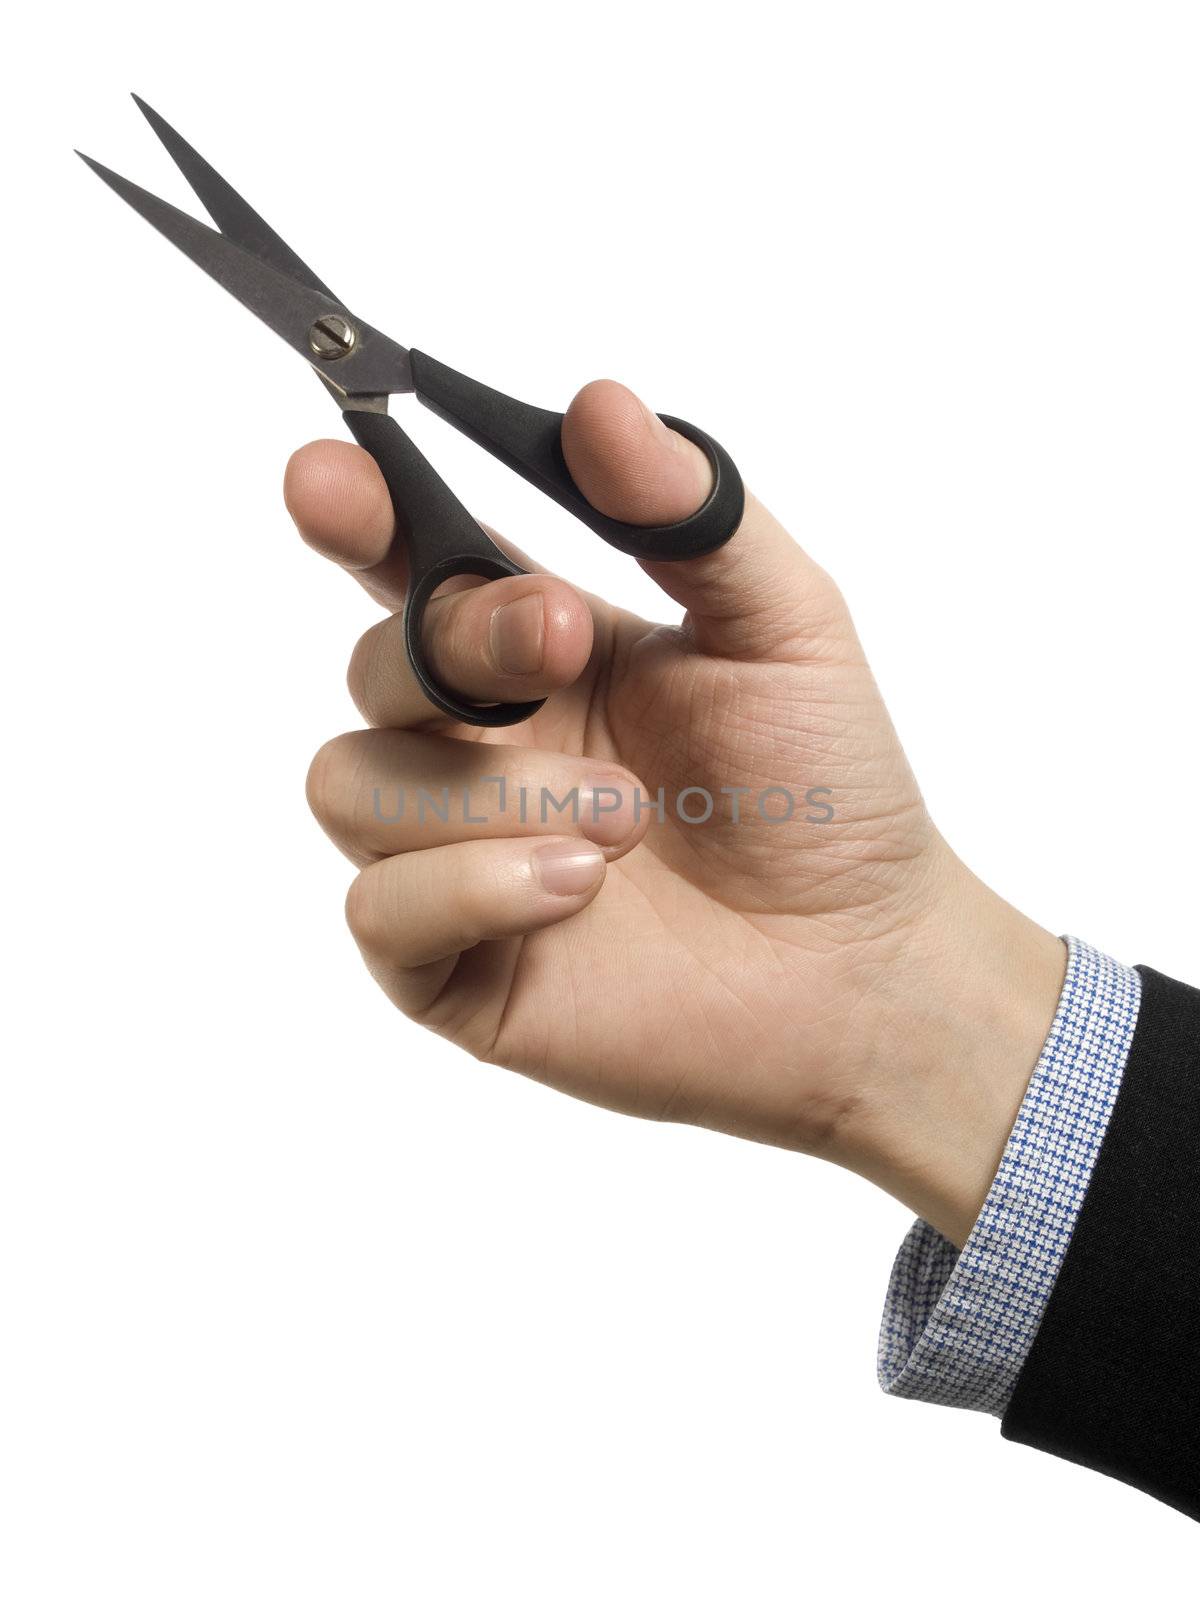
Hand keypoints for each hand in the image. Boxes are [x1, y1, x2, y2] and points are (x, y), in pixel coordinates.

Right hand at [285, 381, 1065, 1246]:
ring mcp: (455, 856)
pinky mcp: (453, 966)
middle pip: (372, 664)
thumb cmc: (827, 793)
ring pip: (353, 783)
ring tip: (625, 820)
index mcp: (541, 653)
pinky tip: (579, 889)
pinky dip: (472, 885)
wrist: (863, 967)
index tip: (332, 476)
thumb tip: (598, 400)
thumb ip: (692, 513)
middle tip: (563, 643)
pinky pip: (379, 908)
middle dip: (459, 641)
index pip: (412, 565)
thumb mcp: (783, 626)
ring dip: (489, 788)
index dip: (355, 512)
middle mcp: (481, 746)